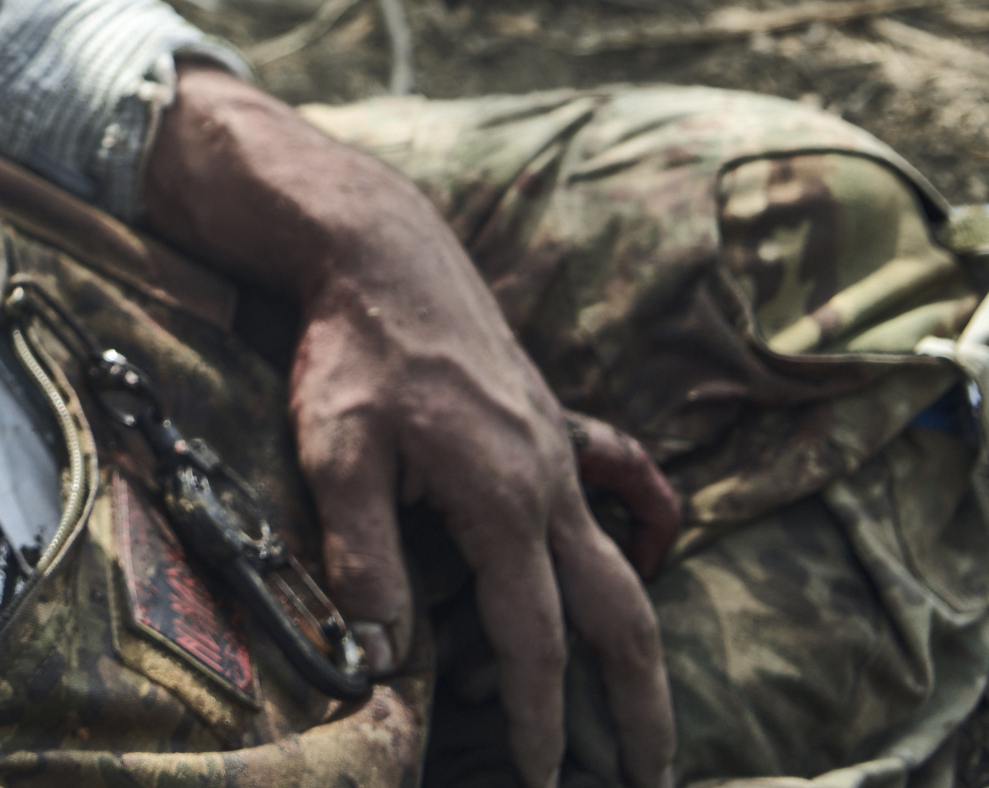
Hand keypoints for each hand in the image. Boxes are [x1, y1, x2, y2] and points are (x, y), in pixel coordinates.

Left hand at [141, 68, 675, 787]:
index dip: (538, 716)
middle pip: (623, 618)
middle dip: (640, 705)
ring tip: (633, 713)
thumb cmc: (353, 350)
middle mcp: (553, 488)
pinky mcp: (553, 433)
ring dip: (635, 646)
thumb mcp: (336, 450)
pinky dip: (634, 549)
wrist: (384, 252)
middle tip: (651, 776)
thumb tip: (381, 652)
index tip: (542, 776)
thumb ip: (362, 553)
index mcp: (504, 502)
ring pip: (625, 570)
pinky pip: (618, 504)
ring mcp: (561, 459)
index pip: (534, 639)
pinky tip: (630, 567)